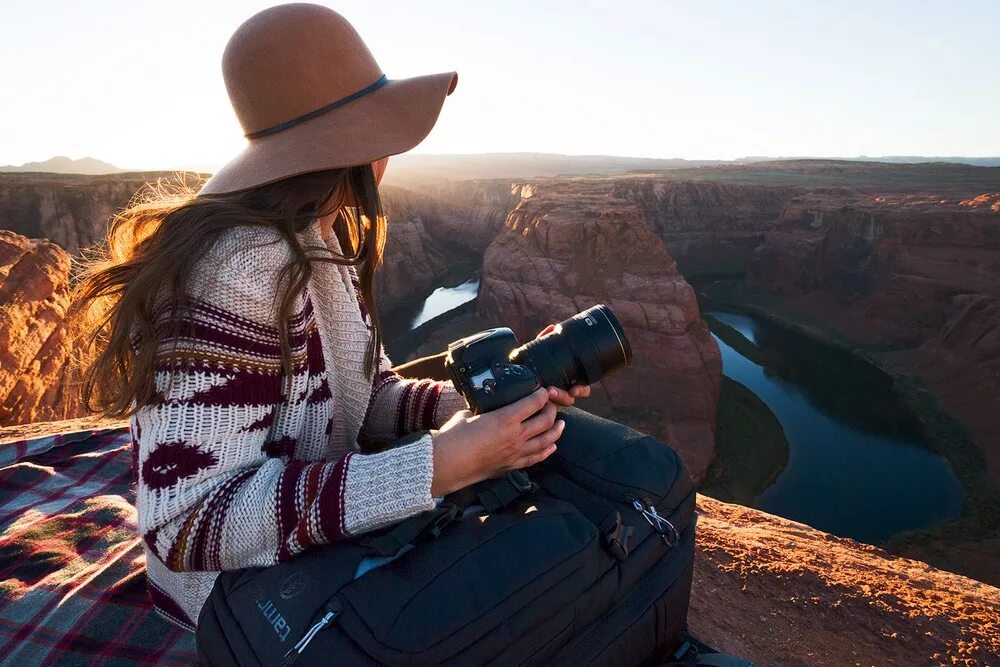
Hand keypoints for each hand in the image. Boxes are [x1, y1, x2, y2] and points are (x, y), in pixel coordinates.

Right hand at [430, 387, 562, 495]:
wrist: (447, 464)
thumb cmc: (453, 438)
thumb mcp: (467, 415)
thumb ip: (479, 411)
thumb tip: (480, 410)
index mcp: (505, 418)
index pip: (534, 402)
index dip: (542, 394)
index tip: (543, 390)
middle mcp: (515, 435)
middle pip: (545, 421)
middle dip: (552, 411)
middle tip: (552, 406)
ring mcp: (515, 452)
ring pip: (545, 441)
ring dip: (556, 431)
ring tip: (562, 425)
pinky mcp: (510, 466)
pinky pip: (535, 458)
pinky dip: (546, 452)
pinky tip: (551, 447)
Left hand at [535, 324, 591, 406]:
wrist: (510, 383)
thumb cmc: (528, 366)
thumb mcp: (536, 354)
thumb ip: (544, 340)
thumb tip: (552, 327)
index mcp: (565, 381)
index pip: (581, 388)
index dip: (581, 390)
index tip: (574, 389)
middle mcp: (561, 392)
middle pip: (571, 399)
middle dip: (565, 396)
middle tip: (552, 391)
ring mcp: (551, 402)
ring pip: (559, 406)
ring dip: (555, 400)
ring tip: (546, 394)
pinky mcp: (540, 408)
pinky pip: (546, 412)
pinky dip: (544, 408)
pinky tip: (539, 404)